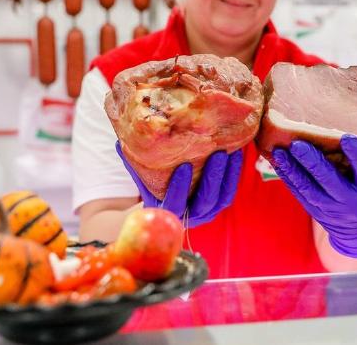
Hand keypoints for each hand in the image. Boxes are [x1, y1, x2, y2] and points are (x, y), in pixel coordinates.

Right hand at [115, 141, 242, 227]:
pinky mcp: (218, 204)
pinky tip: (237, 154)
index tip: (184, 165)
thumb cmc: (152, 189)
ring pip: (221, 197)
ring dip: (228, 175)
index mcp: (167, 212)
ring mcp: (206, 212)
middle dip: (213, 177)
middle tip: (218, 153)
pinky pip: (229, 191)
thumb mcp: (141, 178)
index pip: (175, 203)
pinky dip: (234, 174)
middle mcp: (189, 216)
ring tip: (231, 150)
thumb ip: (132, 162)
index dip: (180, 186)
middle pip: (204, 201)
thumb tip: (119, 140)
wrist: (166, 208)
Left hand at [271, 135, 356, 257]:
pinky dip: (288, 178)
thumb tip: (355, 124)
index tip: (347, 138)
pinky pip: (299, 194)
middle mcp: (351, 200)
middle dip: (312, 161)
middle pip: (329, 179)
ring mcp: (332, 208)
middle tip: (298, 144)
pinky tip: (279, 162)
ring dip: (293, 169)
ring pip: (309, 188)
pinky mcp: (316, 211)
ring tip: (280, 151)